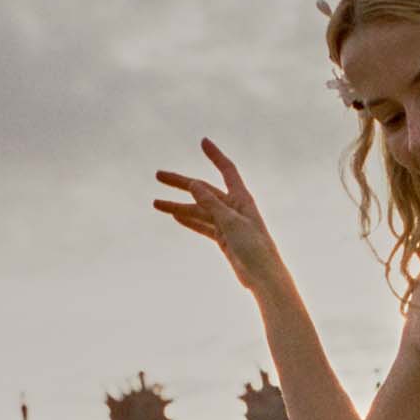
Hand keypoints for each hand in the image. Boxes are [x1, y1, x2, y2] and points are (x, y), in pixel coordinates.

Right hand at [153, 138, 285, 293]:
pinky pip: (203, 226)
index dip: (215, 156)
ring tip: (156, 203)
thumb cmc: (254, 247)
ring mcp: (227, 224)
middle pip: (203, 190)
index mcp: (241, 199)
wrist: (263, 277)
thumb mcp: (230, 222)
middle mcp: (233, 208)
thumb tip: (193, 183)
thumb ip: (211, 203)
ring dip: (178, 206)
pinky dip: (189, 221)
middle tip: (158, 176)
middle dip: (181, 183)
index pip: (227, 170)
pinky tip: (175, 216)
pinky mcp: (224, 240)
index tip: (203, 142)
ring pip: (198, 210)